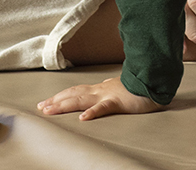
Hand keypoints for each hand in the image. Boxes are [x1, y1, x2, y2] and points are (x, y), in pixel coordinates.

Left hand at [38, 77, 163, 120]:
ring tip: (50, 110)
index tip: (46, 102)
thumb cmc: (139, 85)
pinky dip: (92, 112)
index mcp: (100, 89)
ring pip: (81, 100)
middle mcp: (100, 90)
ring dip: (64, 105)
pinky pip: (104, 107)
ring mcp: (108, 95)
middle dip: (55, 101)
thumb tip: (102, 87)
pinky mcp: (119, 102)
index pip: (75, 91)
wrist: (154, 79)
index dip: (60, 96)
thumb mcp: (120, 87)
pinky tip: (83, 118)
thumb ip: (109, 88)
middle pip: (73, 95)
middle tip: (40, 107)